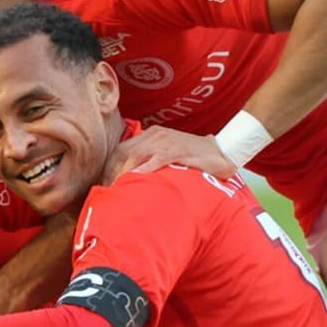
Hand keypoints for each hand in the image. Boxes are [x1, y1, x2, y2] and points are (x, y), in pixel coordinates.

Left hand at [106, 126, 232, 182]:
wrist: (222, 152)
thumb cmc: (193, 157)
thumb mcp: (167, 155)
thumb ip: (150, 161)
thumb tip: (132, 180)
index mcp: (150, 135)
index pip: (121, 149)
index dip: (109, 167)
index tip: (103, 185)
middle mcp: (155, 135)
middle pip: (123, 152)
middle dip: (111, 172)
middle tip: (106, 192)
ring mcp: (166, 141)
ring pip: (135, 154)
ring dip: (123, 173)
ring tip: (117, 190)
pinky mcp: (177, 150)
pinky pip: (157, 158)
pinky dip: (144, 169)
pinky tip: (137, 180)